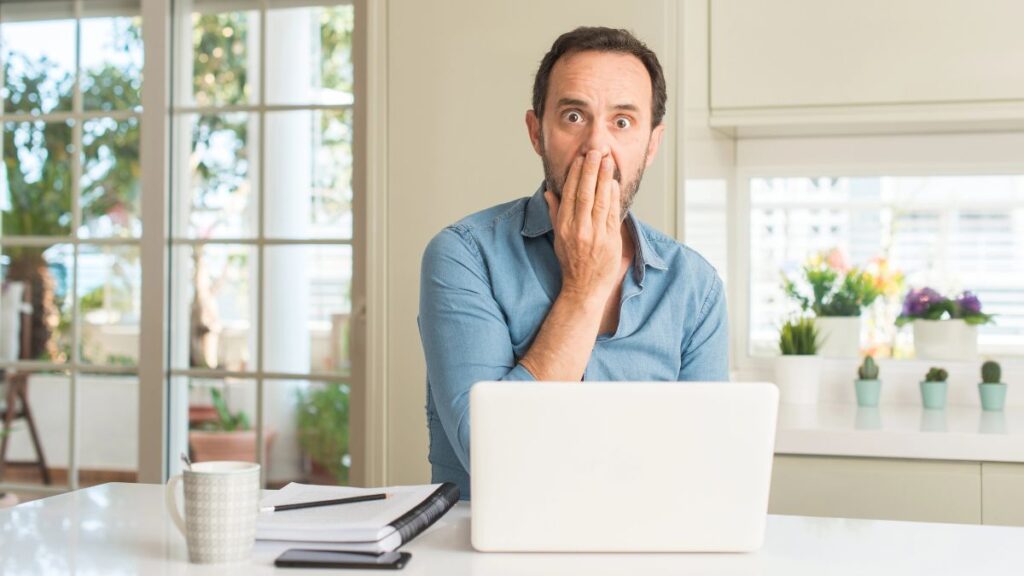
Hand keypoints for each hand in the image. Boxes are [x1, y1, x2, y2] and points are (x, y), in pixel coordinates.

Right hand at [544, 149, 622, 305]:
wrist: (584, 288)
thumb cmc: (571, 263)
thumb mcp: (558, 237)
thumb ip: (555, 213)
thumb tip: (550, 193)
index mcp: (564, 227)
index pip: (570, 195)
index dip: (576, 175)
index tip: (580, 159)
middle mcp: (579, 230)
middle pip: (585, 194)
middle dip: (591, 171)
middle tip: (595, 152)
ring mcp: (596, 235)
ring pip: (600, 201)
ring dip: (604, 179)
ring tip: (607, 161)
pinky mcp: (610, 241)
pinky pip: (613, 214)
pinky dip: (613, 197)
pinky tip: (614, 183)